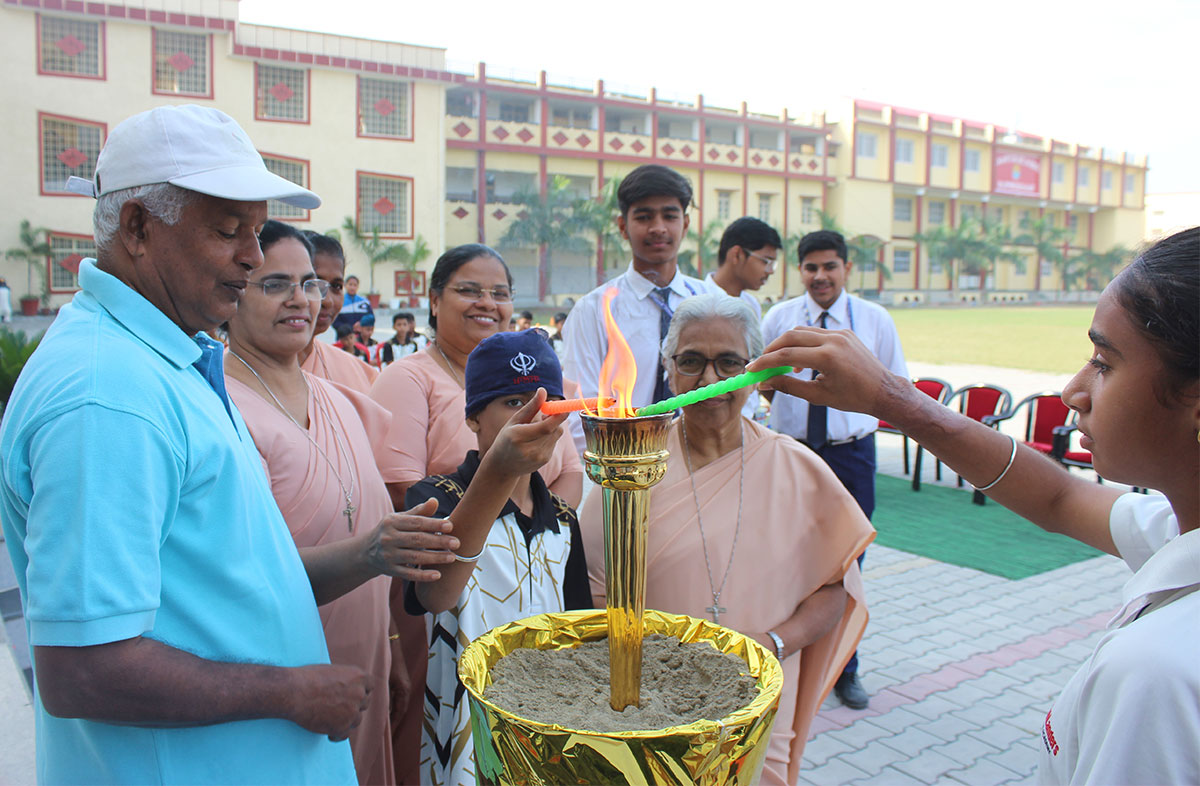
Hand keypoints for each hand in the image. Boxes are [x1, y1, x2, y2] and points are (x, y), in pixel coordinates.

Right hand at [286, 664, 371, 741]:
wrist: (294, 692)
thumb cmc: (308, 678)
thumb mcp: (333, 672)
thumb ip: (346, 680)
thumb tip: (348, 689)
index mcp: (359, 676)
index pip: (370, 686)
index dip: (362, 690)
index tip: (353, 694)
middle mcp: (359, 694)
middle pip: (364, 703)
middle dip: (355, 705)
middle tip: (341, 707)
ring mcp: (351, 712)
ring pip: (356, 720)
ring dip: (347, 720)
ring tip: (333, 719)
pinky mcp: (341, 727)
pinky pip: (345, 734)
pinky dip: (338, 734)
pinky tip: (330, 733)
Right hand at [365, 497, 458, 582]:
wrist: (367, 551)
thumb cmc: (392, 531)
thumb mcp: (401, 518)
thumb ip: (419, 512)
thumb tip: (434, 500)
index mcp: (392, 522)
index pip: (416, 522)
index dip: (433, 524)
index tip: (450, 526)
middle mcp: (388, 538)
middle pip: (417, 540)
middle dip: (438, 542)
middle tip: (457, 543)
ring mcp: (388, 555)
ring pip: (414, 557)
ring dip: (434, 558)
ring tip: (452, 557)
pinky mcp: (390, 570)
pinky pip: (408, 574)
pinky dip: (422, 576)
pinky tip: (438, 575)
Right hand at [486, 389, 568, 476]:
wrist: (503, 466)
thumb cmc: (507, 438)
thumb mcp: (515, 421)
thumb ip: (531, 407)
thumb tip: (543, 390)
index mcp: (518, 437)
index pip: (545, 427)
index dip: (558, 416)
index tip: (565, 407)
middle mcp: (530, 450)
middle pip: (554, 429)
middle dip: (554, 417)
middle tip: (543, 413)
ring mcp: (539, 457)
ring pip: (557, 434)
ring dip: (551, 427)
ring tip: (535, 430)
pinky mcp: (545, 460)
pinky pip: (555, 441)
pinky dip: (549, 436)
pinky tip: (536, 440)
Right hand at [747, 326, 908, 419]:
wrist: (883, 390)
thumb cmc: (853, 398)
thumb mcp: (818, 396)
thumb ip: (788, 386)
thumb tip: (764, 383)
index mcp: (828, 357)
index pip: (786, 355)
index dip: (764, 362)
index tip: (751, 370)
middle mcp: (834, 340)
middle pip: (790, 336)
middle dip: (771, 349)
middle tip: (761, 363)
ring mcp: (840, 333)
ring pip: (802, 331)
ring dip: (787, 344)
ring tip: (780, 364)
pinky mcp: (844, 332)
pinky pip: (816, 333)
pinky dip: (803, 343)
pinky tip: (801, 361)